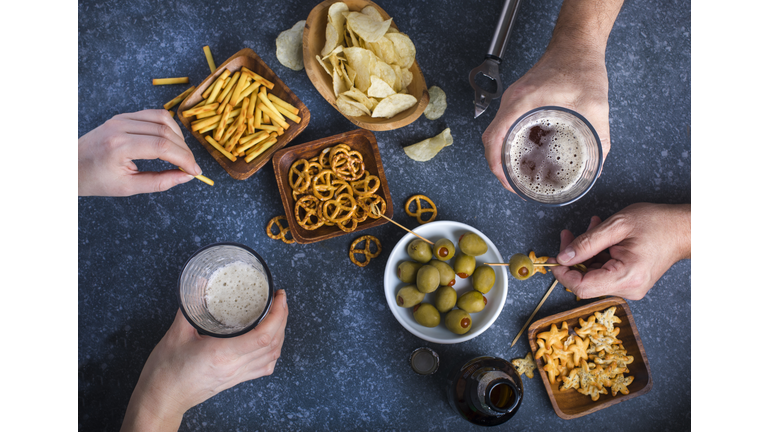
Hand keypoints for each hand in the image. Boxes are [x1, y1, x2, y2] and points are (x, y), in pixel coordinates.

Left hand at [78, 109, 201, 196]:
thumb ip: (160, 182)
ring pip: (163, 118)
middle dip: (184, 150)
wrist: (68, 166)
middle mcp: (120, 127)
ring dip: (178, 136)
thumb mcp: (128, 187)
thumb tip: (186, 177)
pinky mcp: (122, 116)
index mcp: (119, 146)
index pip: (162, 146)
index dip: (184, 159)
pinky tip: (171, 142)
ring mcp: (121, 118)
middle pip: (166, 131)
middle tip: (191, 167)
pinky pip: (153, 115)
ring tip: (181, 155)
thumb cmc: (95, 180)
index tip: (195, 172)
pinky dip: (168, 127)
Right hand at [120, 290, 287, 431]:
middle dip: (282, 318)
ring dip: (281, 333)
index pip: (263, 335)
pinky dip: (273, 352)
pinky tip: (270, 341)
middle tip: (280, 299)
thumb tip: (197, 285)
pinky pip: (264, 367)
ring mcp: (237, 375)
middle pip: (273, 343)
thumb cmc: (165, 372)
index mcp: (222, 353)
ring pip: (272, 355)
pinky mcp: (236, 380)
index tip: (278, 297)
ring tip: (278, 315)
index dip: (277, 314)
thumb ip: (189, 309)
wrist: (162, 400)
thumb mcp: (175, 334)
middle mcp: (234, 366)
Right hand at [482, 0, 621, 191]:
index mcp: (522, 102)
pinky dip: (510, 142)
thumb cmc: (580, 66)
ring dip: (503, 155)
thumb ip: (599, 137)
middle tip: (514, 183)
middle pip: (491, 140)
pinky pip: (506, 126)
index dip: (496, 165)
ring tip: (519, 172)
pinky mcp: (520, 100)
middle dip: (499, 166)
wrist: (577, 44)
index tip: (507, 182)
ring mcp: (514, 100)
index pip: (494, 138)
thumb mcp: (595, 106)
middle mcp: (512, 101)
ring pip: (497, 133)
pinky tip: (526, 152)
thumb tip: (598, 165)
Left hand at [550, 203, 690, 299]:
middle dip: (573, 257)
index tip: (553, 257)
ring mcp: (630, 287)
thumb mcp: (617, 226)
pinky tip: (601, 237)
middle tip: (568, 234)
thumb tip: (563, 257)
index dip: (562, 273)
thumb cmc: (658, 224)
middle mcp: (628, 288)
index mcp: (626, 277)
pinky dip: (598, 254)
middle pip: (585, 281)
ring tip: (592, 227)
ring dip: (586, 252)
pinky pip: (604, 272)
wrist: (684, 229)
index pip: (581, 287)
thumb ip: (587, 242)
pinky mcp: (630, 282)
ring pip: (593, 275)